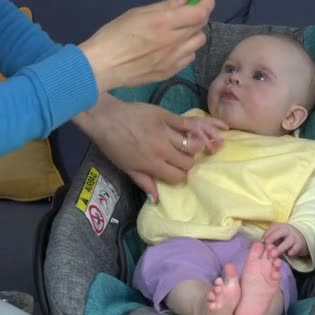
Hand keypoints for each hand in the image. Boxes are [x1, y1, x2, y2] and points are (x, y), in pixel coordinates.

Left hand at [73, 93, 222, 201]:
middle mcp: (162, 149)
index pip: (178, 176)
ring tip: (196, 146)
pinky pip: (189, 123)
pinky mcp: (166, 115)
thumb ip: (144, 181)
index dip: (179, 177)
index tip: (176, 173)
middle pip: (188, 161)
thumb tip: (157, 199)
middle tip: (182, 160)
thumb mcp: (127, 168)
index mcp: (152, 164)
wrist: (104, 118)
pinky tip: (210, 130)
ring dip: (197, 147)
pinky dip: (202, 128)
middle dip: (188, 163)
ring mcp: (166, 131)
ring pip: (193, 143)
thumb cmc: (113, 145)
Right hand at [79, 0, 214, 91]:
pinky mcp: (170, 73)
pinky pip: (188, 58)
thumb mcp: (138, 13)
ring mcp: (173, 60)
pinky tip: (172, 47)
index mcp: (164, 23)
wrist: (102, 66)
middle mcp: (173, 42)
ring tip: (178, 32)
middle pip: (201, 28)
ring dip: (192, 34)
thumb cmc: (114, 35)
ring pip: (197, 44)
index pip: (200, 13)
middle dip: (198, 16)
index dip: (207, 3)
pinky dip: (185, 50)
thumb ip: (166, 5)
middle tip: (187, 13)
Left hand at [262, 222, 308, 257]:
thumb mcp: (277, 235)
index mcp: (279, 226)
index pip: (272, 229)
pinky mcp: (300, 244)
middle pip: (279, 232)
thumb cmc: (284, 237)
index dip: (266, 235)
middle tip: (266, 245)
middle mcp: (287, 230)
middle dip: (272, 238)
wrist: (302, 237)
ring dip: (280, 248)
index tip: (261, 242)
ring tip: (273, 255)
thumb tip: (260, 244)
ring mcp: (294, 237)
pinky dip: (292, 251)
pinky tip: (288, 254)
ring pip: (287, 242)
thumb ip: (270, 238)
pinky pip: (295, 248)